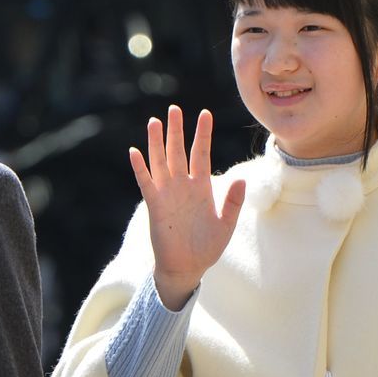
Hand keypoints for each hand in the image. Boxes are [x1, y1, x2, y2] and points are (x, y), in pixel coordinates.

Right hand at [129, 104, 246, 309]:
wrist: (187, 267)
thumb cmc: (207, 248)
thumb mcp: (226, 225)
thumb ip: (233, 202)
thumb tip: (242, 179)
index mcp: (202, 187)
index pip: (202, 153)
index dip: (203, 134)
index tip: (204, 113)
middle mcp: (183, 186)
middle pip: (178, 151)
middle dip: (177, 130)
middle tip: (174, 109)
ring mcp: (167, 194)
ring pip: (161, 162)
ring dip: (156, 143)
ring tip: (154, 122)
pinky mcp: (155, 205)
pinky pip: (146, 183)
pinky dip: (140, 168)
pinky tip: (135, 152)